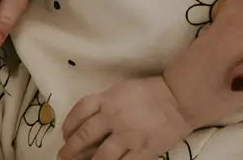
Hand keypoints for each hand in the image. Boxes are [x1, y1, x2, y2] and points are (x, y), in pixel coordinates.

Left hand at [58, 76, 186, 159]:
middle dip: (70, 151)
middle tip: (63, 158)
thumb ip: (104, 104)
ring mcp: (128, 136)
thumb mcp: (122, 90)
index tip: (65, 135)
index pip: (79, 113)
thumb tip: (88, 123)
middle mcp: (113, 117)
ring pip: (100, 157)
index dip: (68, 126)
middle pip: (84, 137)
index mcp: (108, 99)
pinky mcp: (142, 150)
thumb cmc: (152, 92)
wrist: (179, 99)